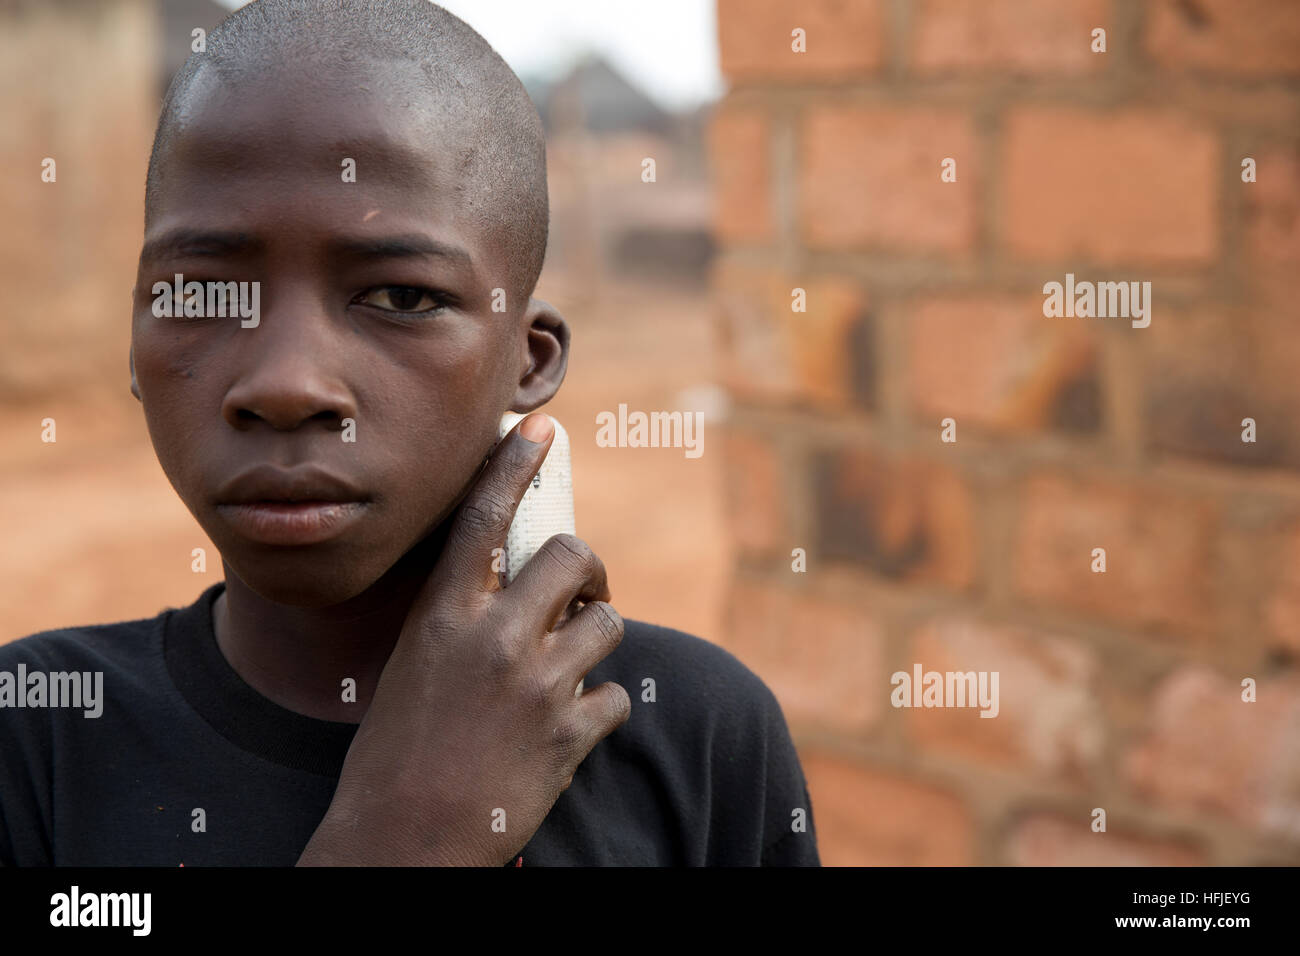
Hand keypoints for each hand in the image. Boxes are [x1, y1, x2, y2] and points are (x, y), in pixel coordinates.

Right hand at [297, 413, 630, 865]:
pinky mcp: (570, 734)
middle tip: (582, 590)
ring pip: (609, 623)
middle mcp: (495, 638)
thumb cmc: (394, 753)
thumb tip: (510, 587)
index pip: (485, 516)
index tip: (542, 429)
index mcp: (444, 616)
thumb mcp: (414, 666)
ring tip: (572, 666)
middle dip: (588, 569)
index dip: (516, 464)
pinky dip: (601, 708)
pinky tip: (572, 726)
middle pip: (574, 556)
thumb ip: (460, 621)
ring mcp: (537, 684)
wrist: (402, 839)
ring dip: (597, 640)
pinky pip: (617, 696)